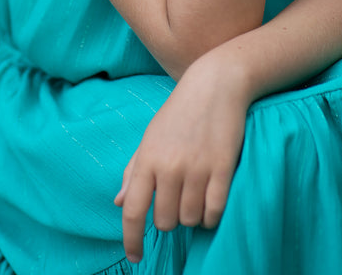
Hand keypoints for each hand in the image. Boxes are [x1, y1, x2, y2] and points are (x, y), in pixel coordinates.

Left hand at [114, 56, 248, 263]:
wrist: (216, 84)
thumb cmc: (179, 111)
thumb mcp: (151, 136)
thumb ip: (133, 170)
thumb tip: (118, 203)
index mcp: (147, 158)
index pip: (132, 210)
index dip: (131, 240)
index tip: (136, 257)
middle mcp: (170, 166)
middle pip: (165, 221)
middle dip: (170, 218)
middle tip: (177, 200)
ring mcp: (197, 168)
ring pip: (190, 219)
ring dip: (192, 216)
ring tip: (195, 196)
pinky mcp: (223, 168)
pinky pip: (214, 211)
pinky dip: (211, 215)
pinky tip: (211, 204)